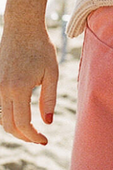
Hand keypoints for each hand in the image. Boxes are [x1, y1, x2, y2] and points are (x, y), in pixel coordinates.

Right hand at [0, 24, 58, 144]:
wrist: (22, 29)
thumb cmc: (41, 48)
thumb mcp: (51, 72)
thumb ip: (49, 98)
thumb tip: (47, 122)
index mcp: (18, 88)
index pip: (22, 123)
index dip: (33, 136)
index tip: (44, 140)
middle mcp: (2, 90)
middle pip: (8, 125)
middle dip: (23, 136)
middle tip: (39, 140)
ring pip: (1, 118)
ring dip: (15, 128)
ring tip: (32, 131)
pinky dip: (9, 117)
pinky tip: (22, 118)